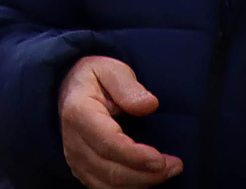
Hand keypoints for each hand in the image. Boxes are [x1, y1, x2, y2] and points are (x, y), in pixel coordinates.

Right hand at [57, 56, 183, 187]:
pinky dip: (131, 187)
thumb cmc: (95, 78)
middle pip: (111, 171)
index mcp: (79, 113)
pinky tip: (148, 176)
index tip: (161, 159)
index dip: (135, 156)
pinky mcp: (82, 171)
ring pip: (110, 185)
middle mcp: (73, 142)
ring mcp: (75, 159)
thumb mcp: (111, 69)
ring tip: (168, 171)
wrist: (70, 89)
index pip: (108, 143)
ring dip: (142, 183)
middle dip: (147, 175)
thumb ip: (127, 86)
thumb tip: (148, 104)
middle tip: (175, 166)